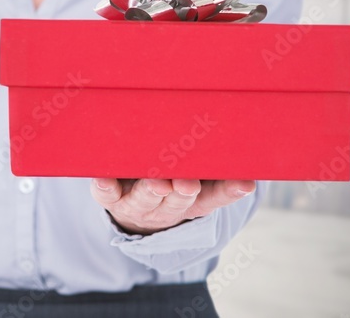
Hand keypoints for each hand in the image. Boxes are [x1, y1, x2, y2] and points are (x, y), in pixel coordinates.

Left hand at [90, 178, 256, 235]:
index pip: (215, 196)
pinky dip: (105, 186)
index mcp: (193, 200)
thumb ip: (213, 164)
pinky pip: (107, 193)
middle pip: (178, 201)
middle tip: (187, 184)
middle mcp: (166, 206)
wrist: (132, 212)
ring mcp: (137, 203)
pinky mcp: (110, 197)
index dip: (230, 191)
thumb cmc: (171, 182)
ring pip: (145, 198)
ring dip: (151, 191)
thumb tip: (242, 138)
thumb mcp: (196, 180)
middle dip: (184, 191)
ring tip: (157, 184)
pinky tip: (104, 179)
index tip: (245, 183)